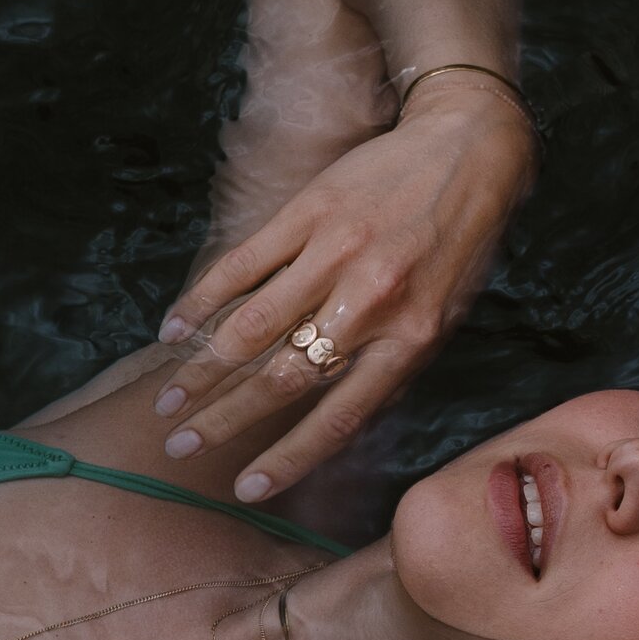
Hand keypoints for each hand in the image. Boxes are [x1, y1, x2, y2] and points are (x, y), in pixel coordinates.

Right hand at [154, 80, 535, 500]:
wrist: (470, 151)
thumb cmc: (461, 245)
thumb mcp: (446, 319)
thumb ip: (392, 368)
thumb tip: (336, 422)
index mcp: (410, 342)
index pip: (338, 419)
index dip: (288, 458)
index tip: (245, 488)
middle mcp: (370, 304)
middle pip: (281, 378)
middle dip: (224, 419)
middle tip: (180, 444)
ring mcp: (335, 255)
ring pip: (251, 325)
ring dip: (201, 369)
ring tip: (168, 399)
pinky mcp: (308, 212)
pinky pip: (244, 263)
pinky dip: (203, 299)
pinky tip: (173, 328)